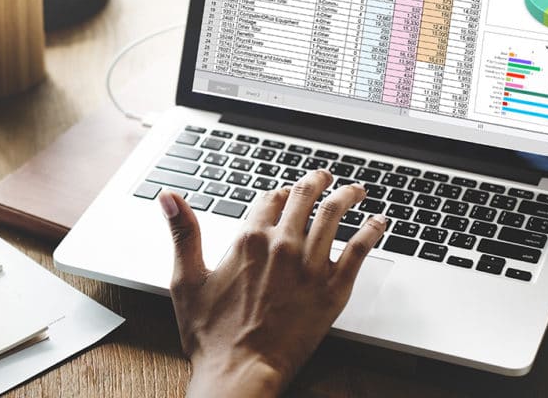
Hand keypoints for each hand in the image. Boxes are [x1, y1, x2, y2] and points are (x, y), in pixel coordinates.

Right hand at [159, 170, 387, 396]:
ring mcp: (310, 266)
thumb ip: (183, 232)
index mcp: (248, 240)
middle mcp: (282, 246)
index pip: (269, 198)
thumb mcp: (186, 279)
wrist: (240, 372)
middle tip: (324, 177)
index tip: (284, 193)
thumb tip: (168, 196)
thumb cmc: (211, 334)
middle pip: (304, 198)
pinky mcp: (332, 289)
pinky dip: (372, 231)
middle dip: (316, 182)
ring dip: (347, 195)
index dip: (277, 192)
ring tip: (355, 190)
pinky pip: (359, 250)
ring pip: (334, 215)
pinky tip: (379, 223)